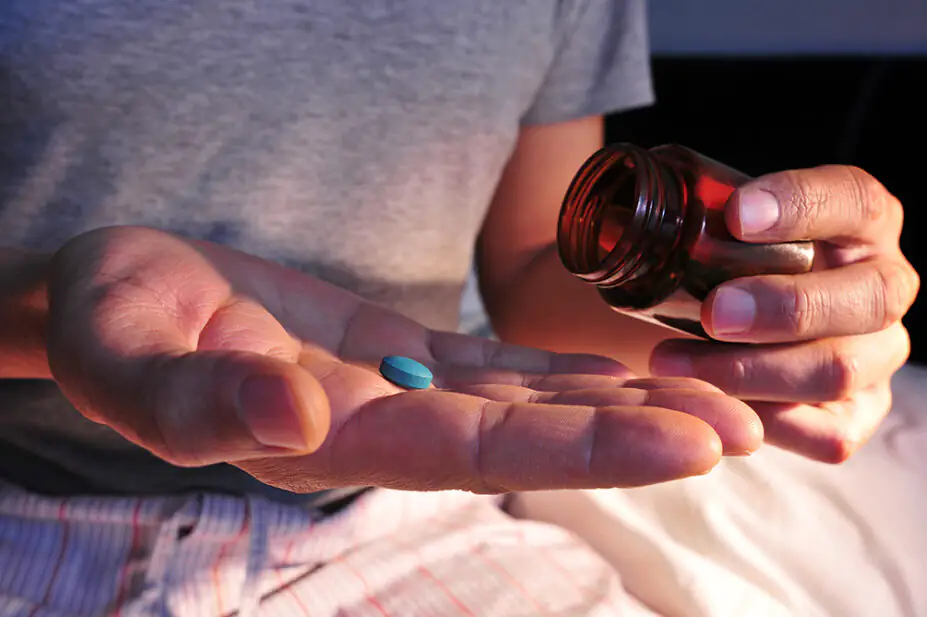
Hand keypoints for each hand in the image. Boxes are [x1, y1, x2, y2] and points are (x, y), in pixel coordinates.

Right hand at [46, 226, 761, 492]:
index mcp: (326, 441)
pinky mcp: (397, 350)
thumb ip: (200, 404)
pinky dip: (564, 366)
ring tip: (713, 402)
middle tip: (739, 429)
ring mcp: (394, 390)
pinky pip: (496, 364)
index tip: (682, 444)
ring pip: (524, 403)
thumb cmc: (114, 323)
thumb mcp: (127, 357)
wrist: (120, 293)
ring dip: (616, 403)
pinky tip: (625, 362)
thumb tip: (297, 426)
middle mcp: (378, 426)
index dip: (581, 450)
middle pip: (525, 438)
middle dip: (632, 437)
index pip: (472, 456)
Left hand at [651, 165, 918, 462]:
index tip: (736, 216)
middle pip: (868, 295)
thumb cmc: (708, 267)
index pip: (852, 199)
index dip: (801, 204)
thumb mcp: (708, 230)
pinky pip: (830, 433)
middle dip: (785, 306)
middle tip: (712, 311)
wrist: (714, 329)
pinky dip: (767, 421)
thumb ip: (686, 213)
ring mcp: (877, 353)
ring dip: (752, 370)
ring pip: (839, 369)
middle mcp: (883, 284)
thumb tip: (615, 204)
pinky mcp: (856, 414)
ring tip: (671, 361)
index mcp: (858, 221)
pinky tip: (710, 408)